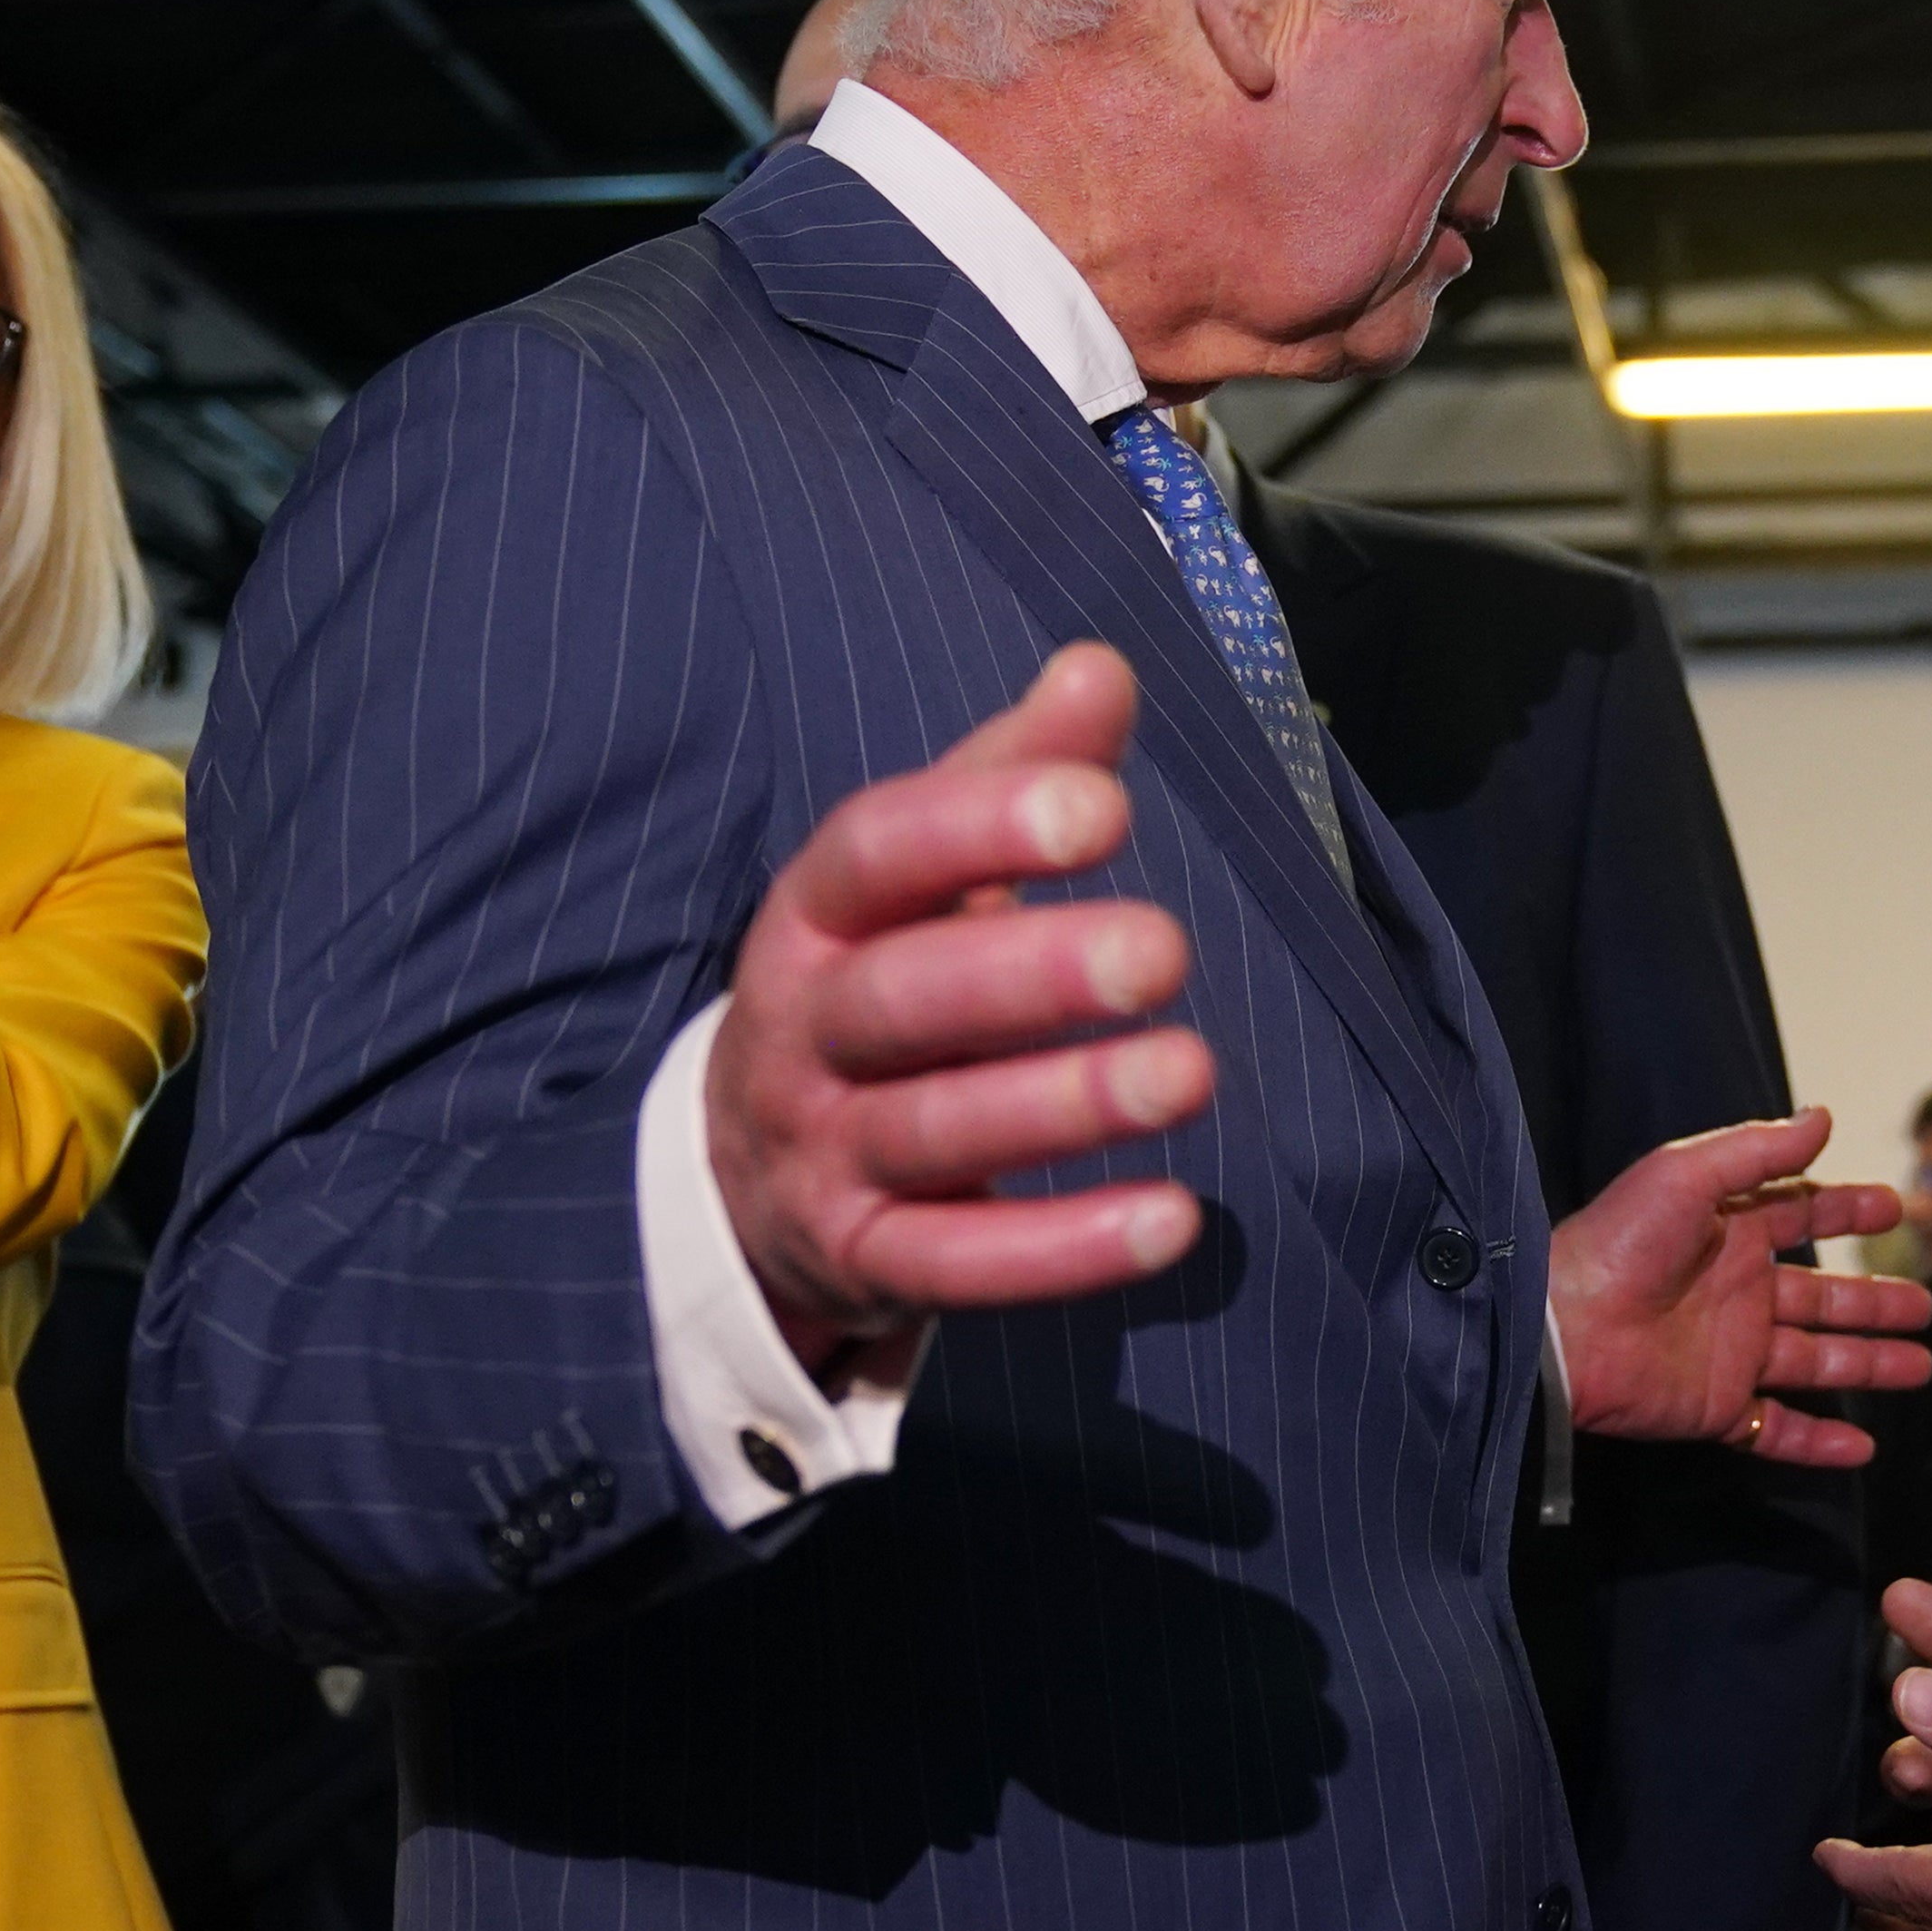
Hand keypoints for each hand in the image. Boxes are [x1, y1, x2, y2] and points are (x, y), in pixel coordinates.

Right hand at [707, 645, 1218, 1365]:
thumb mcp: (918, 879)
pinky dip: (1061, 1251)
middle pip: (902, 1000)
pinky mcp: (861, 1259)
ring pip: (932, 1133)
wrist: (740, 1170)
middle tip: (1162, 951)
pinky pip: (954, 1265)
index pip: (875, 854)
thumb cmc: (872, 978)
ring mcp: (822, 1152)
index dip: (980, 828)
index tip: (1103, 806)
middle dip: (1029, 974)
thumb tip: (1100, 665)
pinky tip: (1173, 1221)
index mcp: (813, 915)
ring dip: (1064, 1107)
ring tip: (1191, 1073)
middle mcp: (802, 1032)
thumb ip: (1010, 774)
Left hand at [1548, 1112, 1927, 1465]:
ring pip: (1817, 1361)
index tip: (1893, 1210)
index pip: (1802, 1217)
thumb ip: (1758, 1150)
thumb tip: (1822, 1115)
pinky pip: (1778, 1430)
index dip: (1847, 1212)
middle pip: (1823, 1298)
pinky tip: (1864, 1447)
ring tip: (1922, 1365)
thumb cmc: (1619, 1242)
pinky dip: (1822, 1442)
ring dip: (1869, 1364)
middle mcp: (1737, 1293)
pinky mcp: (1717, 1408)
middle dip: (1876, 1302)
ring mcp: (1730, 1354)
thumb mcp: (1687, 1174)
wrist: (1564, 1328)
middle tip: (1925, 1306)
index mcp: (1730, 1232)